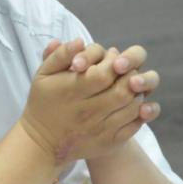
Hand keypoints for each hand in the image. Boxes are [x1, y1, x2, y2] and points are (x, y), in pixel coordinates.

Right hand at [20, 39, 160, 165]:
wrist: (42, 142)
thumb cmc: (45, 101)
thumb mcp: (43, 74)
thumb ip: (61, 54)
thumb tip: (80, 41)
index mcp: (71, 92)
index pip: (104, 74)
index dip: (115, 64)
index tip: (113, 60)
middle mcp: (86, 112)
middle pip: (122, 92)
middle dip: (130, 77)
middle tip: (127, 72)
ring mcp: (99, 129)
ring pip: (132, 108)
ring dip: (137, 93)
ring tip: (130, 86)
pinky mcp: (108, 142)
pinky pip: (134, 126)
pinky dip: (140, 112)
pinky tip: (132, 104)